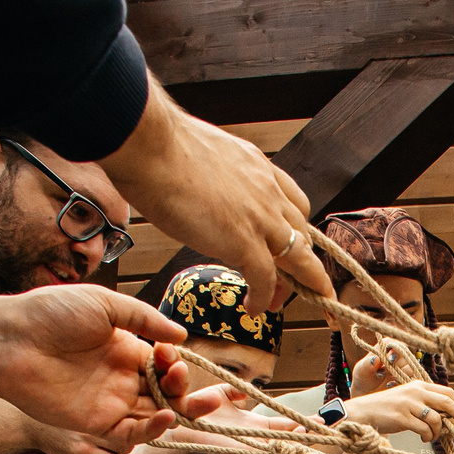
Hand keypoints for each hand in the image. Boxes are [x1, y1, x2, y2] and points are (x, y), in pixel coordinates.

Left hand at [0, 287, 225, 441]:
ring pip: (157, 417)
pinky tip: (165, 417)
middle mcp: (121, 379)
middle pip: (169, 396)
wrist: (9, 339)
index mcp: (125, 349)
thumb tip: (181, 336)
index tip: (179, 358)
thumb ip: (144, 318)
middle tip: (220, 396)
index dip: (181, 367)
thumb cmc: (49, 313)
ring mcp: (109, 402)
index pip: (165, 367)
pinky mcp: (95, 423)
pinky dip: (152, 430)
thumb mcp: (103, 303)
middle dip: (196, 397)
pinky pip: (132, 434)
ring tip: (190, 403)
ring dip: (180, 413)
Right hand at [99, 84, 329, 309]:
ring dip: (298, 286)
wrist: (150, 146)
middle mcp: (267, 191)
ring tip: (280, 304)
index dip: (294, 228)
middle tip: (295, 283)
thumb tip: (201, 188)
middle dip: (303, 262)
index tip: (289, 243)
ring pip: (298, 258)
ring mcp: (260, 217)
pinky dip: (263, 297)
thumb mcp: (203, 157)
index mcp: (258, 168)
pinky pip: (265, 278)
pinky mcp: (244, 241)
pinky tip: (253, 308)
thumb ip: (215, 177)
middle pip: (303, 234)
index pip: (293, 202)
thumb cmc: (158, 147)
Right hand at [341, 382, 453, 441]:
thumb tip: (449, 417)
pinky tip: (424, 438)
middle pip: (447, 402)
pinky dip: (428, 436)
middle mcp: (415, 392)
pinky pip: (424, 429)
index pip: (447, 392)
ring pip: (436, 419)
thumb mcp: (408, 399)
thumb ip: (426, 403)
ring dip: (439, 432)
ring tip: (431, 437)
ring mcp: (409, 404)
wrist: (364, 412)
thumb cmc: (388, 409)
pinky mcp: (402, 417)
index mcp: (419, 385)